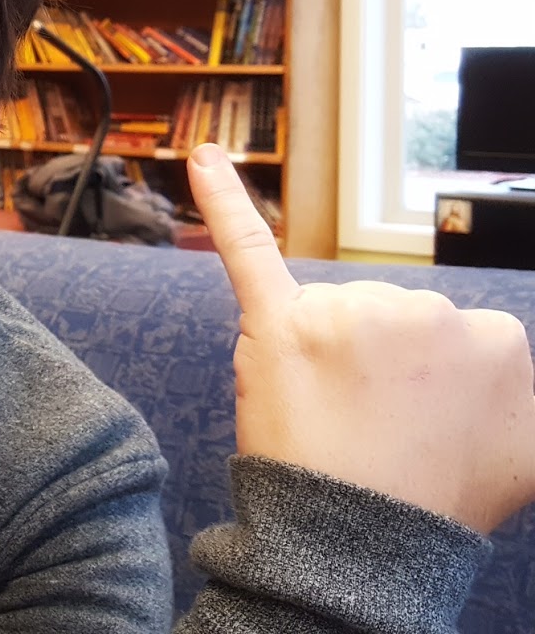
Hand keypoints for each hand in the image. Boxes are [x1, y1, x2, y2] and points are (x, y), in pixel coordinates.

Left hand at [190, 142, 534, 534]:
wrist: (357, 545)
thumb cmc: (435, 501)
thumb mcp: (527, 454)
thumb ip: (523, 398)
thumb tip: (511, 364)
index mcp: (496, 336)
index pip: (450, 338)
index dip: (428, 389)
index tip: (425, 428)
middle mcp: (428, 312)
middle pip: (388, 321)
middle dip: (376, 373)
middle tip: (376, 432)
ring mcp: (353, 313)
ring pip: (334, 316)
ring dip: (327, 362)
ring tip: (340, 423)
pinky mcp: (281, 318)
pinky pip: (245, 247)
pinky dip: (220, 198)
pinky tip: (201, 158)